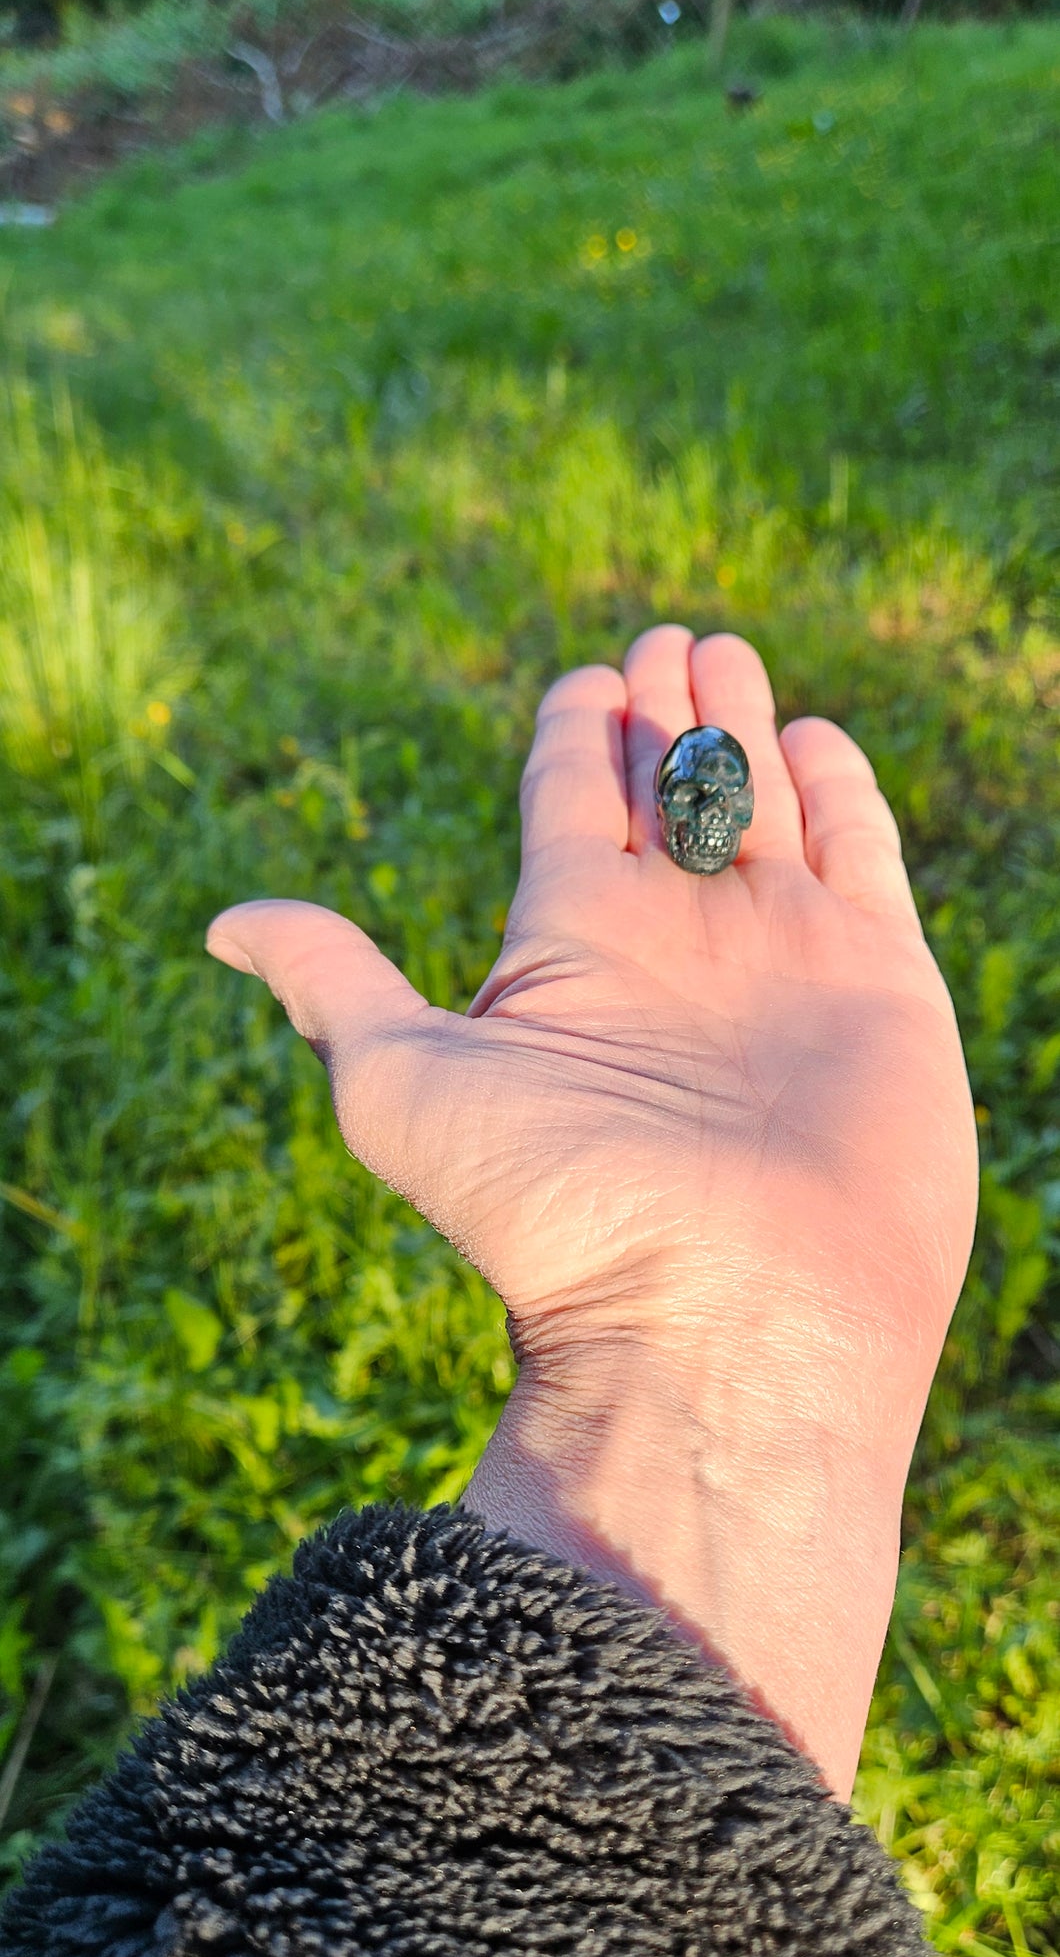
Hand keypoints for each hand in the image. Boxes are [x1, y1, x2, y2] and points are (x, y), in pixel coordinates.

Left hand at [207, 626, 977, 1796]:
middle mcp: (672, 946)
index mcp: (566, 947)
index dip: (571, 735)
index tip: (581, 681)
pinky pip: (864, 854)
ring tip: (720, 652)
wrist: (726, 1319)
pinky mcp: (880, 978)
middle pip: (663, 792)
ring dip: (739, 723)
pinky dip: (842, 789)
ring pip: (759, 804)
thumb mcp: (400, 1083)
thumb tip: (222, 926)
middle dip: (661, 709)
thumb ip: (333, 983)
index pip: (565, 807)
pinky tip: (814, 740)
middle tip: (662, 637)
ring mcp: (779, 958)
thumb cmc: (556, 1211)